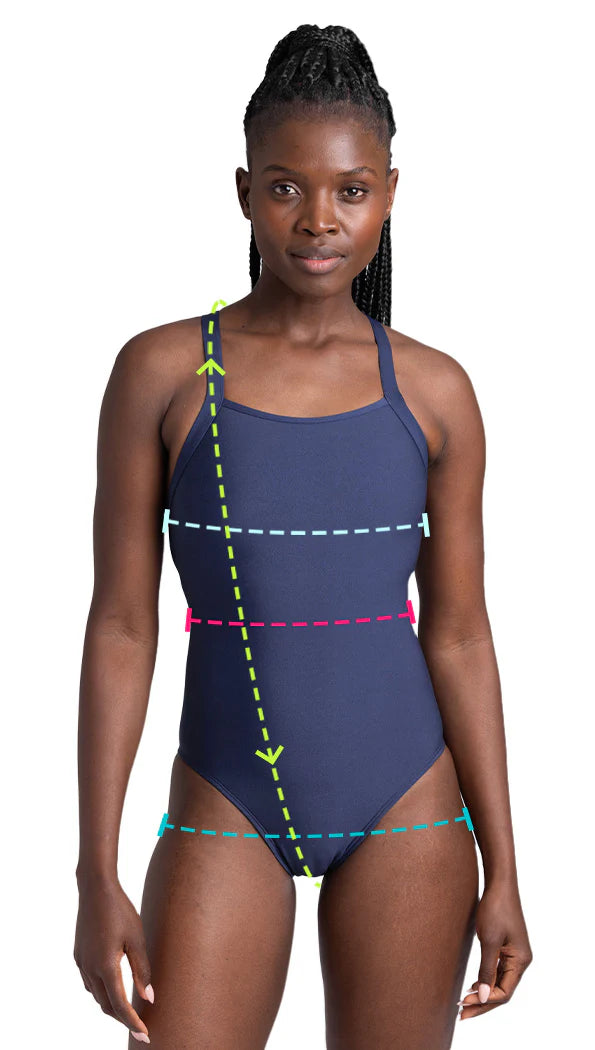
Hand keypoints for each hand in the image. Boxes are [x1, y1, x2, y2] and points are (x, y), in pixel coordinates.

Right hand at [73, 873, 153, 1042]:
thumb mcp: (137, 939)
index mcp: (106, 967)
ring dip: (112, 1004)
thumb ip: (142, 970)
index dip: (133, 1023)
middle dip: (123, 1018)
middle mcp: (90, 969)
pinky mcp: (78, 955)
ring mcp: (81, 963)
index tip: (145, 1035)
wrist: (95, 888)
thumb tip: (149, 998)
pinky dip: (102, 990)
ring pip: (96, 995)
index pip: (120, 1006)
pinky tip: (113, 985)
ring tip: (129, 1008)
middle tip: (141, 1025)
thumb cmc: (120, 910)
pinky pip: (90, 982)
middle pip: (106, 1005)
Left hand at [458, 878, 532, 1020]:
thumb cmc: (495, 909)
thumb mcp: (489, 941)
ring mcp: (515, 955)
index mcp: (521, 961)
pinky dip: (486, 981)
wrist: (499, 884)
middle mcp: (521, 961)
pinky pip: (498, 972)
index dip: (485, 1002)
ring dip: (483, 993)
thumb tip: (483, 997)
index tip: (464, 1004)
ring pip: (500, 983)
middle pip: (503, 991)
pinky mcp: (507, 948)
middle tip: (461, 1014)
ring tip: (464, 1003)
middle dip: (483, 1003)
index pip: (504, 992)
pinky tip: (473, 986)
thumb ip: (486, 970)